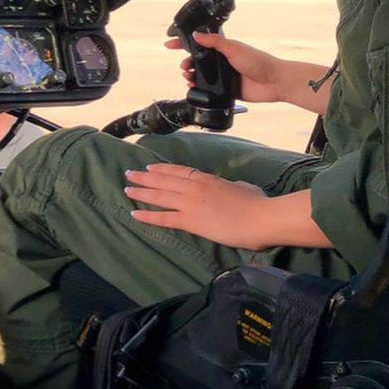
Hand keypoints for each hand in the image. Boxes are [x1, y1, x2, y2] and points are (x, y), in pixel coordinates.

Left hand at [124, 162, 269, 248]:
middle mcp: (194, 187)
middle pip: (163, 180)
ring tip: (126, 189)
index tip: (149, 167)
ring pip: (159, 195)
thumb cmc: (257, 203)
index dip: (161, 169)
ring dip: (141, 192)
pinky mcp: (191, 221)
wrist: (261, 218)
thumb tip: (234, 186)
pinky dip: (148, 215)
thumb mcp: (243, 187)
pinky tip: (135, 214)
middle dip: (144, 177)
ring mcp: (190, 203)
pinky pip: (164, 217)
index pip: (178, 171)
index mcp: (207, 178)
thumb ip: (234, 185)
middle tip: (129, 174)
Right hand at [164, 32, 281, 102]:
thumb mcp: (234, 48)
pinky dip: (199, 89)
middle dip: (187, 62)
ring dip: (191, 75)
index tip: (170, 43)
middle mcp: (223, 62)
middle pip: (198, 61)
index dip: (185, 43)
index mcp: (224, 48)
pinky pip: (209, 90)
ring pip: (201, 76)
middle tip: (184, 66)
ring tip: (188, 77)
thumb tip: (196, 35)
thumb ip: (215, 42)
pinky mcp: (227, 90)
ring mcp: (224, 76)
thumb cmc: (258, 62)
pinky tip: (194, 89)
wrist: (274, 82)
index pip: (201, 43)